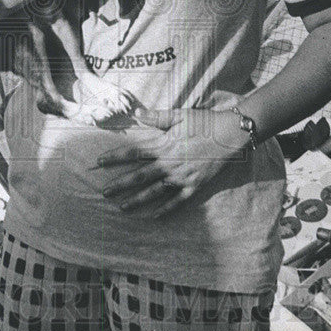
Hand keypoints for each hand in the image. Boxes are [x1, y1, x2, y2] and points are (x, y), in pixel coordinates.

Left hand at [98, 109, 251, 216]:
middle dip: (121, 184)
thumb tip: (137, 114)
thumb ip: (157, 118)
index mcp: (164, 145)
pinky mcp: (195, 185)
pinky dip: (166, 209)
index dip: (115, 157)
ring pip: (155, 191)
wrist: (231, 134)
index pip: (134, 152)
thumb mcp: (180, 115)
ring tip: (122, 208)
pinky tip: (154, 216)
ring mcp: (182, 176)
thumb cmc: (205, 122)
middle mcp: (170, 163)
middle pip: (140, 176)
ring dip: (138, 200)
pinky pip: (178, 200)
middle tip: (104, 192)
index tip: (100, 161)